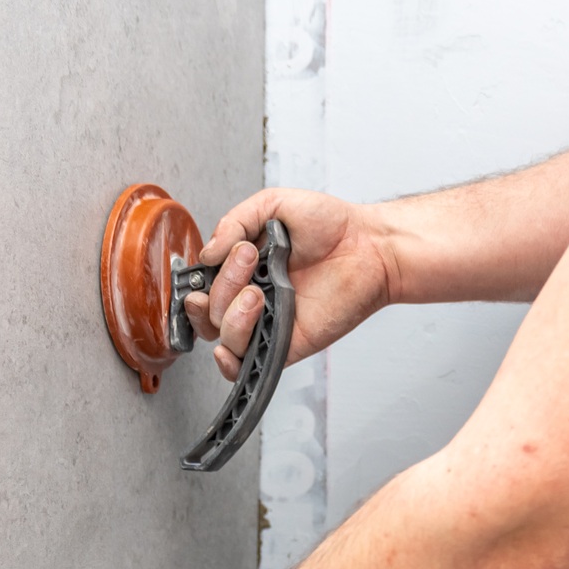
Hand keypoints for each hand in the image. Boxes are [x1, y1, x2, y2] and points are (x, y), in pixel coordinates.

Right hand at [186, 187, 395, 380]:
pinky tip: (229, 345)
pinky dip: (228, 361)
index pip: (204, 284)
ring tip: (258, 292)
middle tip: (251, 260)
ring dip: (231, 314)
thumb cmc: (331, 225)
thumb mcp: (273, 204)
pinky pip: (245, 364)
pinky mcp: (285, 344)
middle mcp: (252, 296)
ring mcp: (267, 322)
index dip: (199, 279)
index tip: (219, 258)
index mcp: (244, 268)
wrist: (368, 247)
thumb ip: (234, 222)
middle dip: (222, 286)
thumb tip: (207, 254)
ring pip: (222, 336)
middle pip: (209, 311)